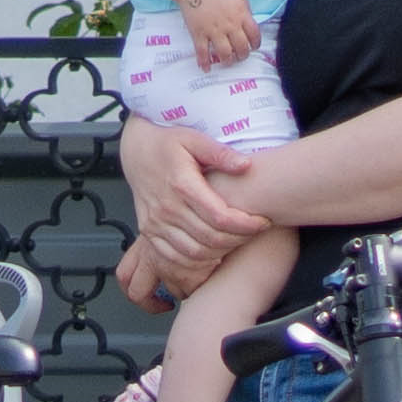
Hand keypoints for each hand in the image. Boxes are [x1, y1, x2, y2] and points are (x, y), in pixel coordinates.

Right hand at [116, 115, 272, 308]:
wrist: (137, 151)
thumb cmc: (168, 143)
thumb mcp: (195, 138)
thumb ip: (220, 153)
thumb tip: (246, 165)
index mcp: (182, 184)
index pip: (220, 216)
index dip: (246, 225)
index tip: (263, 222)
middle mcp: (167, 207)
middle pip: (210, 238)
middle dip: (239, 239)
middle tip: (255, 231)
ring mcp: (156, 223)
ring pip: (194, 253)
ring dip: (221, 253)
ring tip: (237, 241)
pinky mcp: (149, 232)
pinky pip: (174, 258)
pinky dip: (196, 262)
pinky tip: (213, 254)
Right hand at [184, 0, 261, 68]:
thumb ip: (244, 12)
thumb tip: (248, 24)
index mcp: (242, 14)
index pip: (255, 35)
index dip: (255, 44)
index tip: (253, 46)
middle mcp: (230, 25)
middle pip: (242, 48)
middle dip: (242, 55)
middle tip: (240, 55)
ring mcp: (214, 30)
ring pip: (225, 54)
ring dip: (228, 61)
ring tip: (227, 61)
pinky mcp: (199, 33)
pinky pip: (202, 52)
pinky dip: (204, 63)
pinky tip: (206, 68)